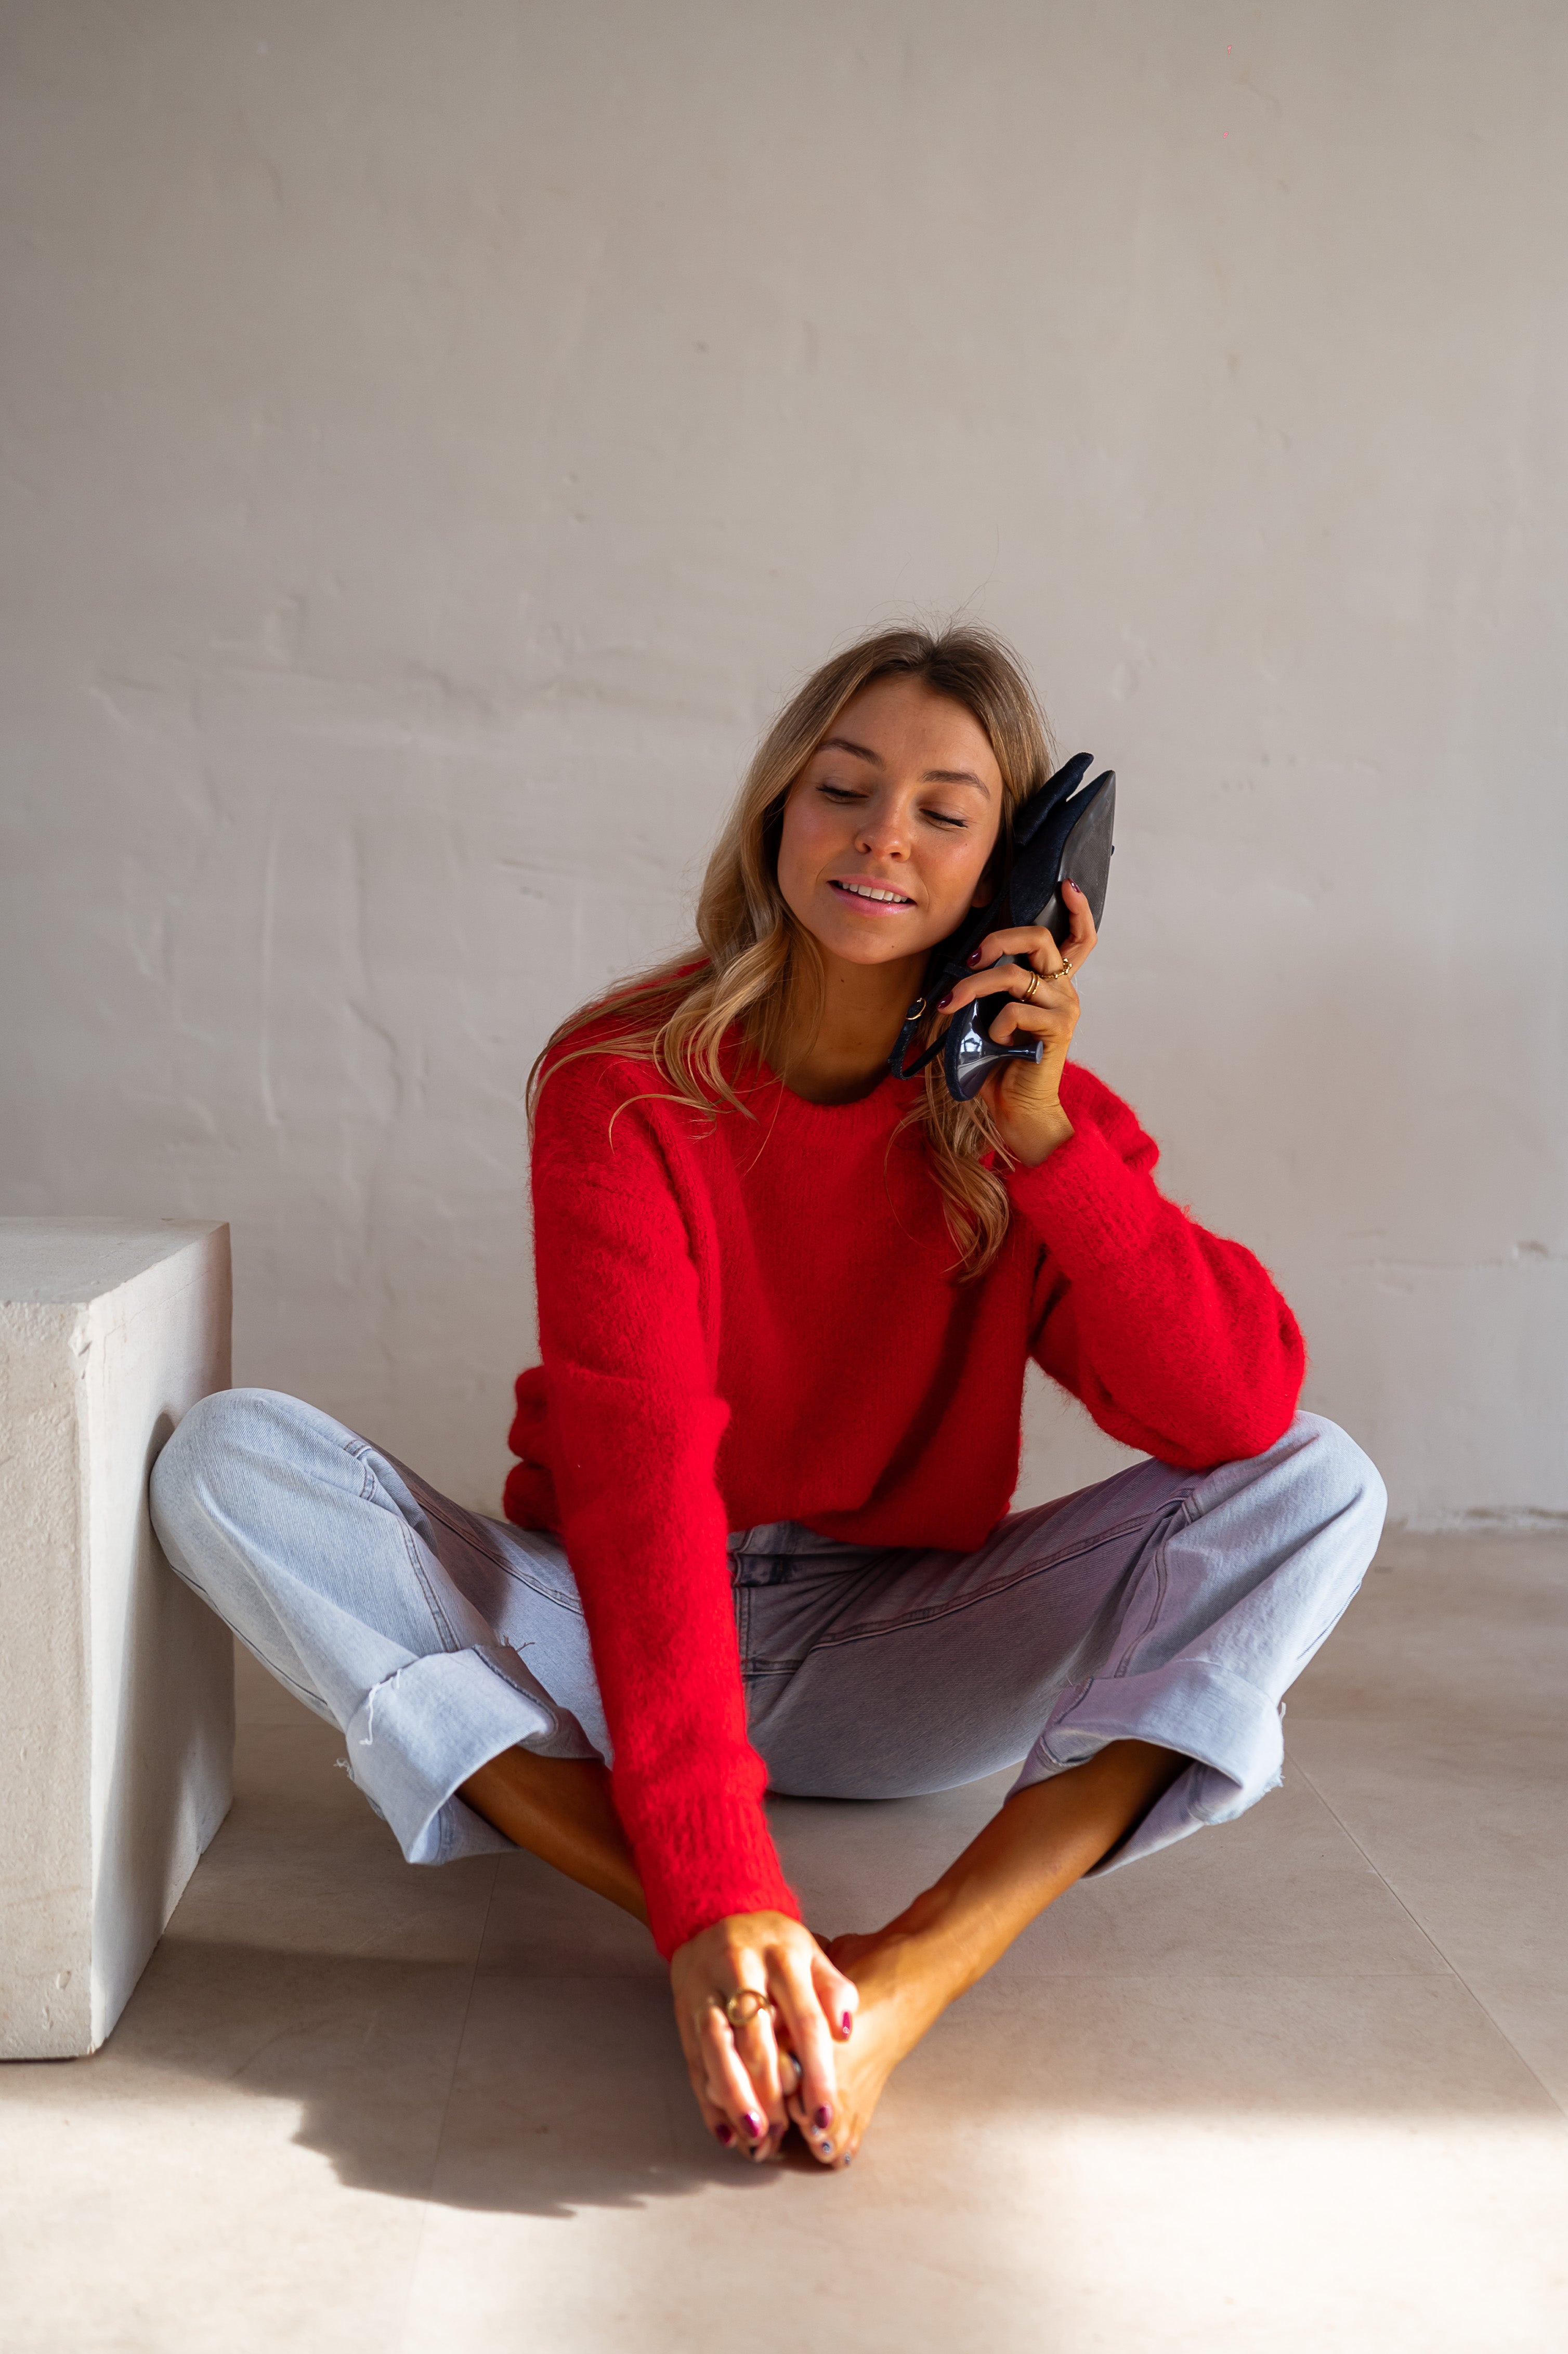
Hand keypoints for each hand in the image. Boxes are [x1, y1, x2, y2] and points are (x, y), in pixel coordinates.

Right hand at [670, 1911, 859, 2164]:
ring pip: (716, 2048)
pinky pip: (693, 2057)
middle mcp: (740, 1969)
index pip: (804, 2019)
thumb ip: (834, 1988)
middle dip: (771, 2091)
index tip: (825, 2112)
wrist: (714, 1910)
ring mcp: (706, 1987)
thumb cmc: (773, 1943)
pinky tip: (725, 2128)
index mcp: (781, 1956)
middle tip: (786, 2131)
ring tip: (755, 2135)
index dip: (816, 2070)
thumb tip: (846, 2030)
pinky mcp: (684, 2007)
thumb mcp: (811, 1951)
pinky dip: (707, 2097)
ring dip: (734, 2097)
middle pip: (755, 2038)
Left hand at [933, 876, 1097, 1165]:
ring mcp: (1062, 1008)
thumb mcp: (992, 1015)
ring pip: (1013, 974)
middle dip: (996, 939)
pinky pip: (1013, 1010)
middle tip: (969, 959)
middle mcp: (1064, 990)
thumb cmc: (1001, 1063)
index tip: (1065, 884)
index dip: (1077, 909)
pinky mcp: (1054, 1030)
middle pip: (1038, 937)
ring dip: (973, 986)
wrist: (1018, 1110)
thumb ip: (991, 988)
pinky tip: (994, 1042)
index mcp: (1054, 983)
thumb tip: (961, 964)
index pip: (1080, 937)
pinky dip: (993, 1024)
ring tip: (950, 1004)